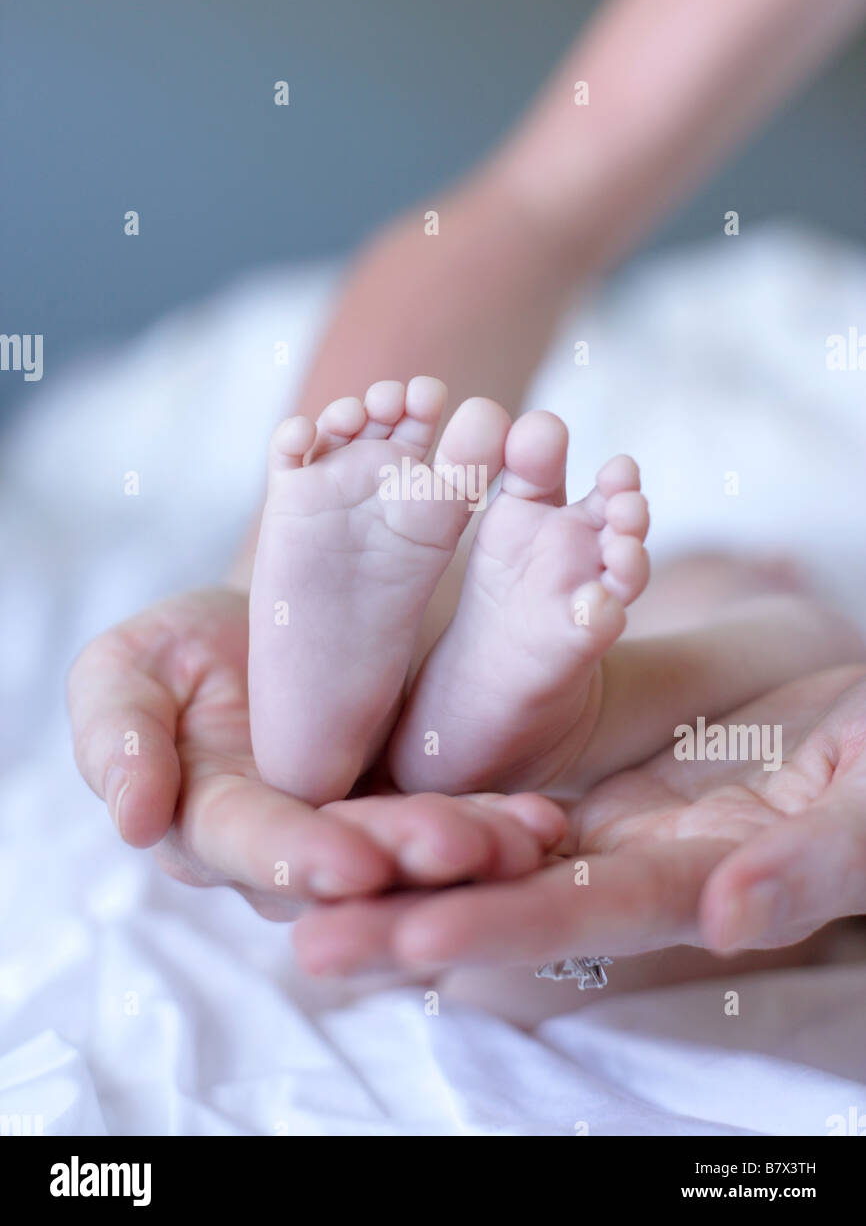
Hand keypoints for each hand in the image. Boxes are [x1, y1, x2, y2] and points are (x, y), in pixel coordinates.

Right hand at [68, 587, 565, 918]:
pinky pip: (468, 821)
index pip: (254, 844)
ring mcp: (364, 833)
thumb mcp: (124, 670)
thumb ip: (117, 737)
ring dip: (474, 851)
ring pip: (420, 859)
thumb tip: (133, 820)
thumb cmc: (182, 648)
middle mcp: (294, 850)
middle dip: (407, 860)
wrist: (270, 617)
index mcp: (212, 823)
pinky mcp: (424, 807)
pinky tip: (546, 819)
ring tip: (526, 837)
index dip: (299, 856)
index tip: (351, 865)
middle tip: (461, 849)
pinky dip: (505, 822)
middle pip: (353, 863)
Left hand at [293, 663, 865, 973]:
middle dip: (411, 917)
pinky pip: (507, 775)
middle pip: (511, 892)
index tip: (414, 938)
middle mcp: (635, 856)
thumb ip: (808, 863)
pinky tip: (363, 795)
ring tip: (298, 875)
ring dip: (400, 861)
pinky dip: (438, 789)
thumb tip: (729, 916)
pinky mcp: (596, 760)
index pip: (587, 912)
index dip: (504, 926)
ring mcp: (610, 810)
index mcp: (698, 877)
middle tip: (305, 935)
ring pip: (493, 839)